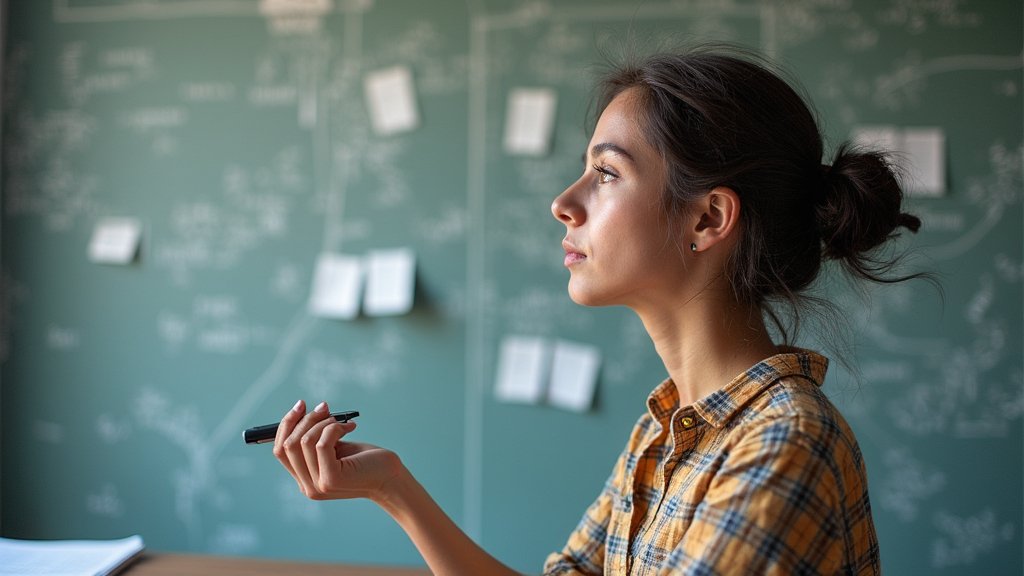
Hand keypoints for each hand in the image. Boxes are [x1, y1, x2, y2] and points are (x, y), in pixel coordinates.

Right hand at [273, 400, 403, 501]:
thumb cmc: (366, 461)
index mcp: (305, 480)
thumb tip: (299, 415)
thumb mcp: (335, 449)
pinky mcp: (331, 479)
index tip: (300, 405)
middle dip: (306, 420)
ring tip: (342, 422)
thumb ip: (315, 441)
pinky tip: (350, 428)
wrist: (391, 478)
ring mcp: (318, 486)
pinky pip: (322, 443)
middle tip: (325, 407)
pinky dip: (335, 428)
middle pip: (287, 445)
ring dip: (323, 423)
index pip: (280, 450)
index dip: (286, 425)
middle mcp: (307, 487)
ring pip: (304, 442)